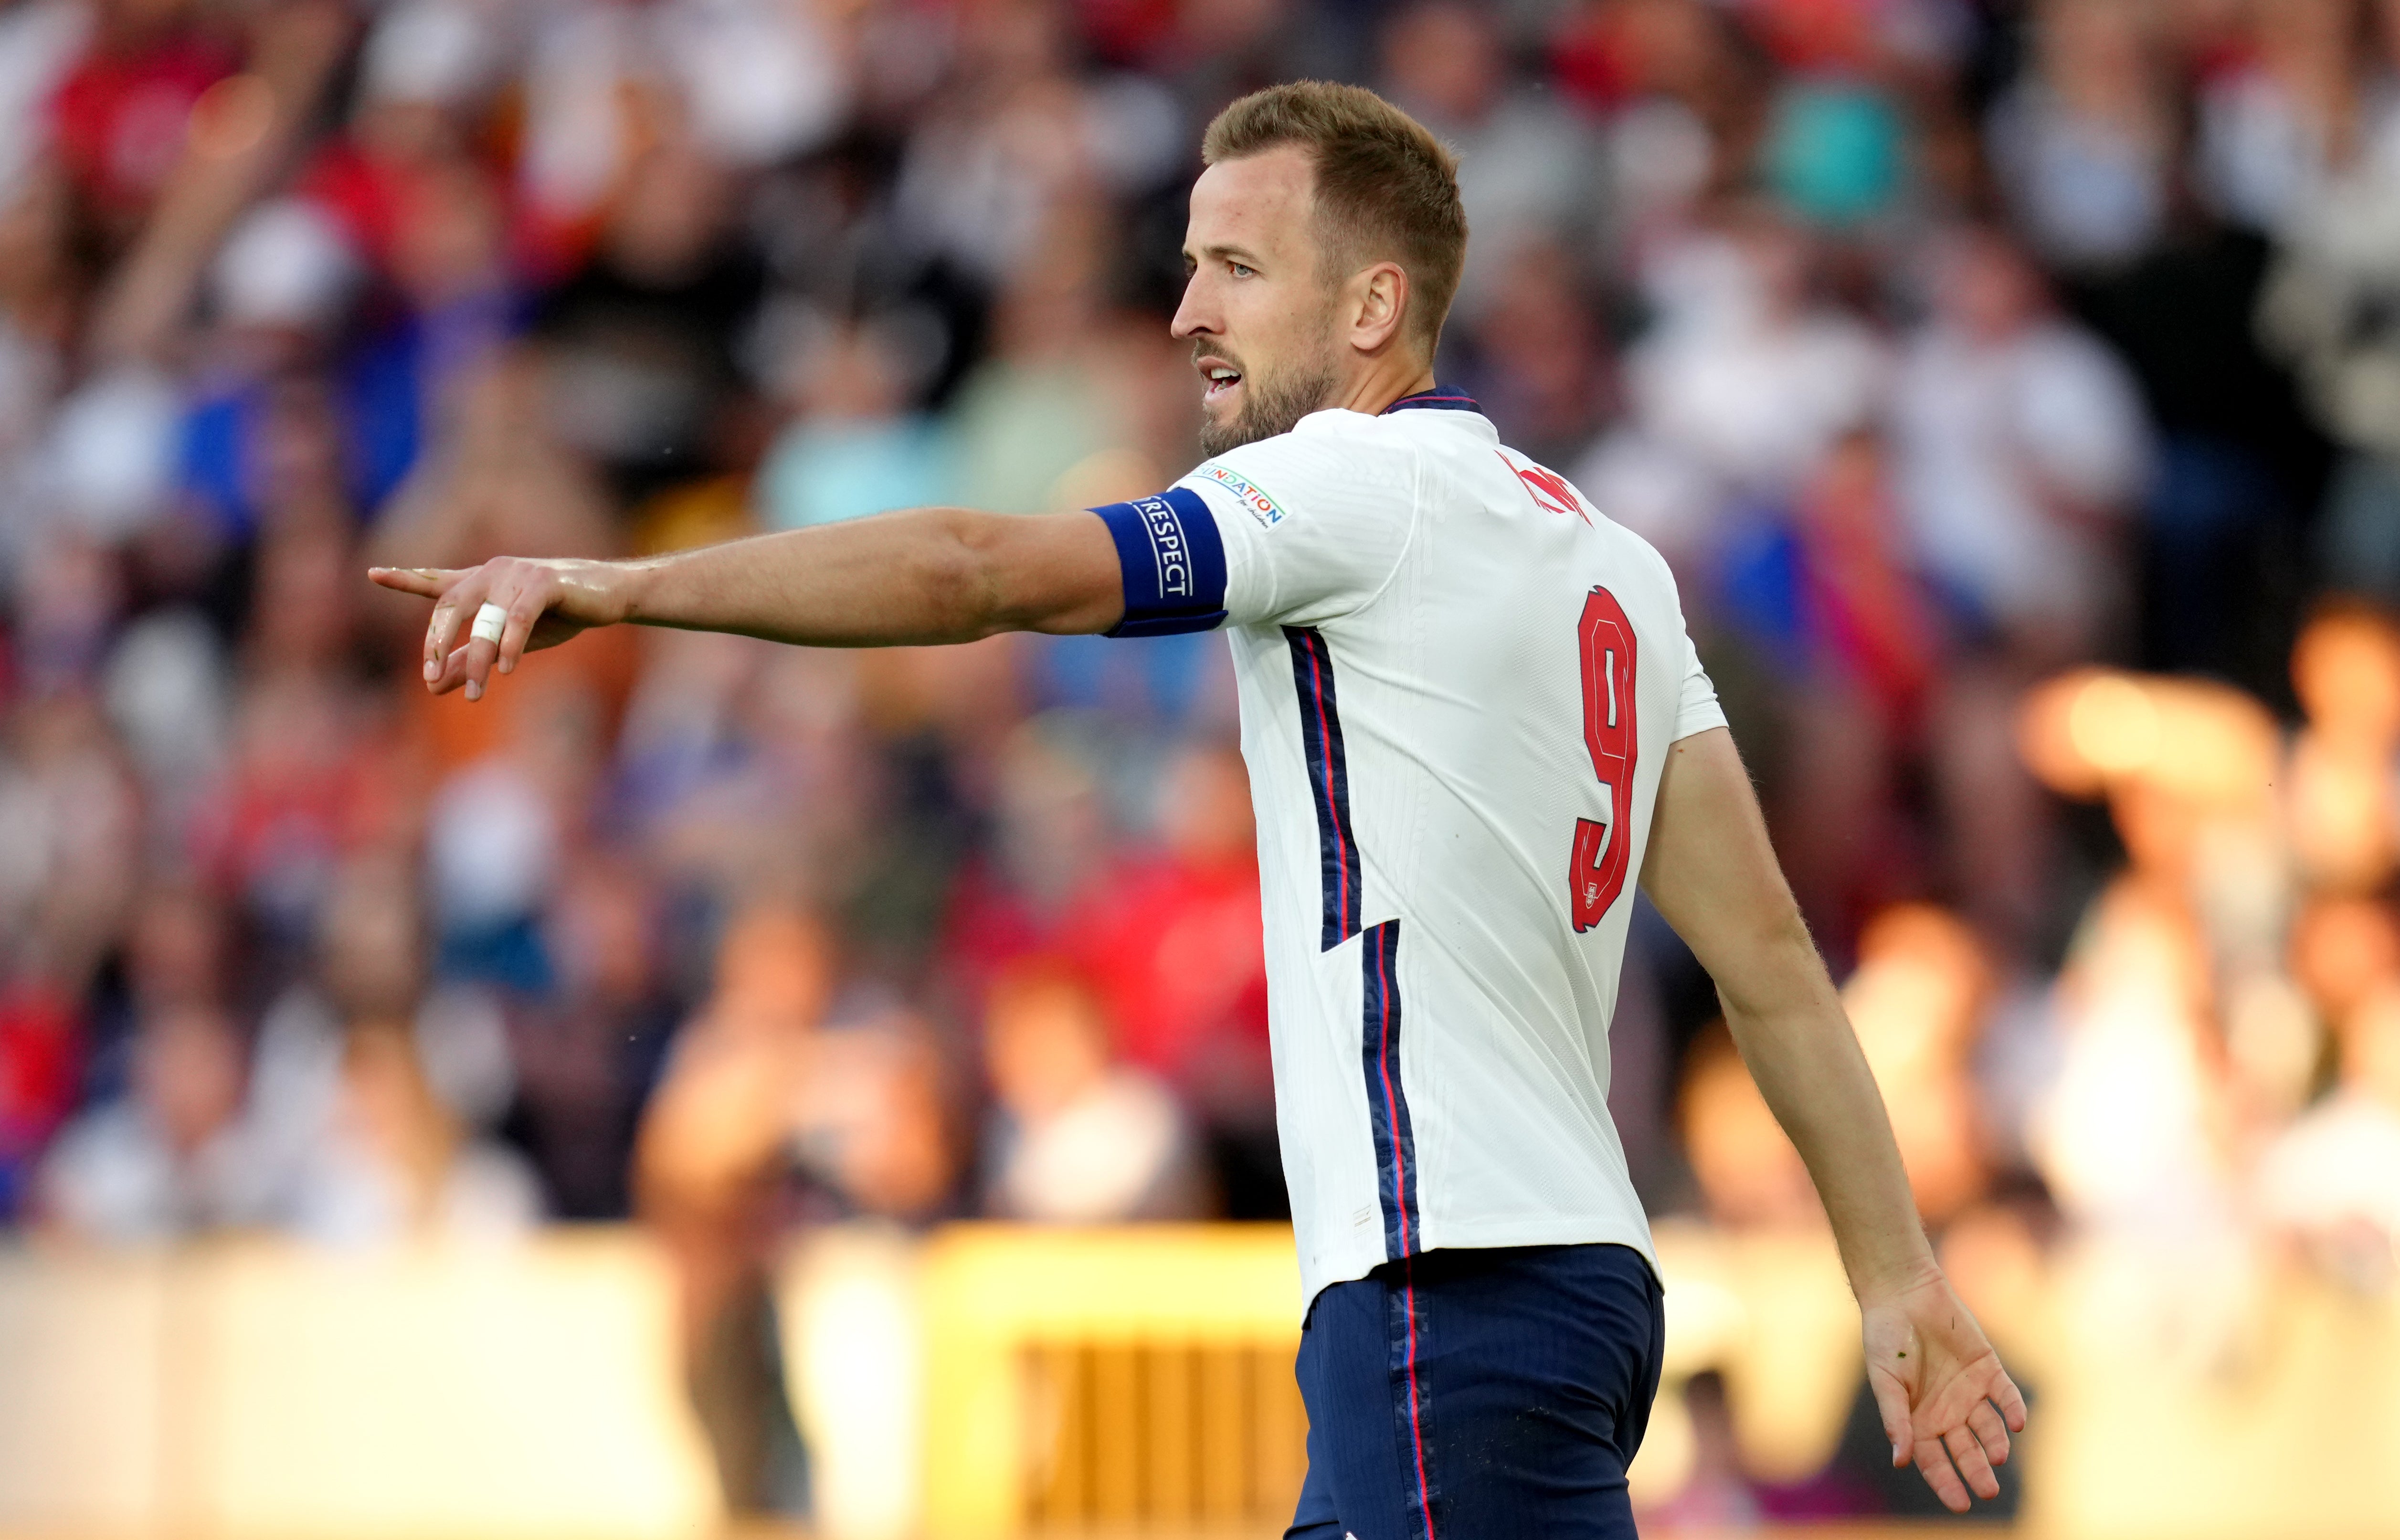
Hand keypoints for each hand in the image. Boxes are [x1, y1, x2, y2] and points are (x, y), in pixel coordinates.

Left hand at [369, 556, 630, 699]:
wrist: (608, 596)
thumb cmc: (557, 616)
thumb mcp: (506, 643)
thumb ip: (468, 660)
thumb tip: (431, 686)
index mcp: (480, 583)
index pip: (436, 581)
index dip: (405, 579)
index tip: (373, 573)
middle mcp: (492, 572)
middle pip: (450, 605)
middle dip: (438, 644)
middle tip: (431, 678)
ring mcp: (517, 575)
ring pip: (485, 621)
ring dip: (478, 660)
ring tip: (477, 695)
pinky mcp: (545, 582)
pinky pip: (519, 618)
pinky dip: (511, 645)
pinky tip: (506, 669)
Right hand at [1862, 1269, 2027, 1512]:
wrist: (1903, 1294)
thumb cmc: (1885, 1339)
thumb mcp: (1886, 1382)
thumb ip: (1896, 1419)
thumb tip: (1900, 1461)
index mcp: (1919, 1420)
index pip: (1935, 1461)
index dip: (1947, 1483)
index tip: (1960, 1504)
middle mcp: (1947, 1412)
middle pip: (1967, 1451)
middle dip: (1978, 1472)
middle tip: (1988, 1490)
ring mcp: (1969, 1392)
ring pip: (1989, 1429)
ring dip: (1996, 1444)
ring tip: (1999, 1457)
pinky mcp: (1988, 1369)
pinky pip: (2005, 1396)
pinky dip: (2012, 1409)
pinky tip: (2016, 1423)